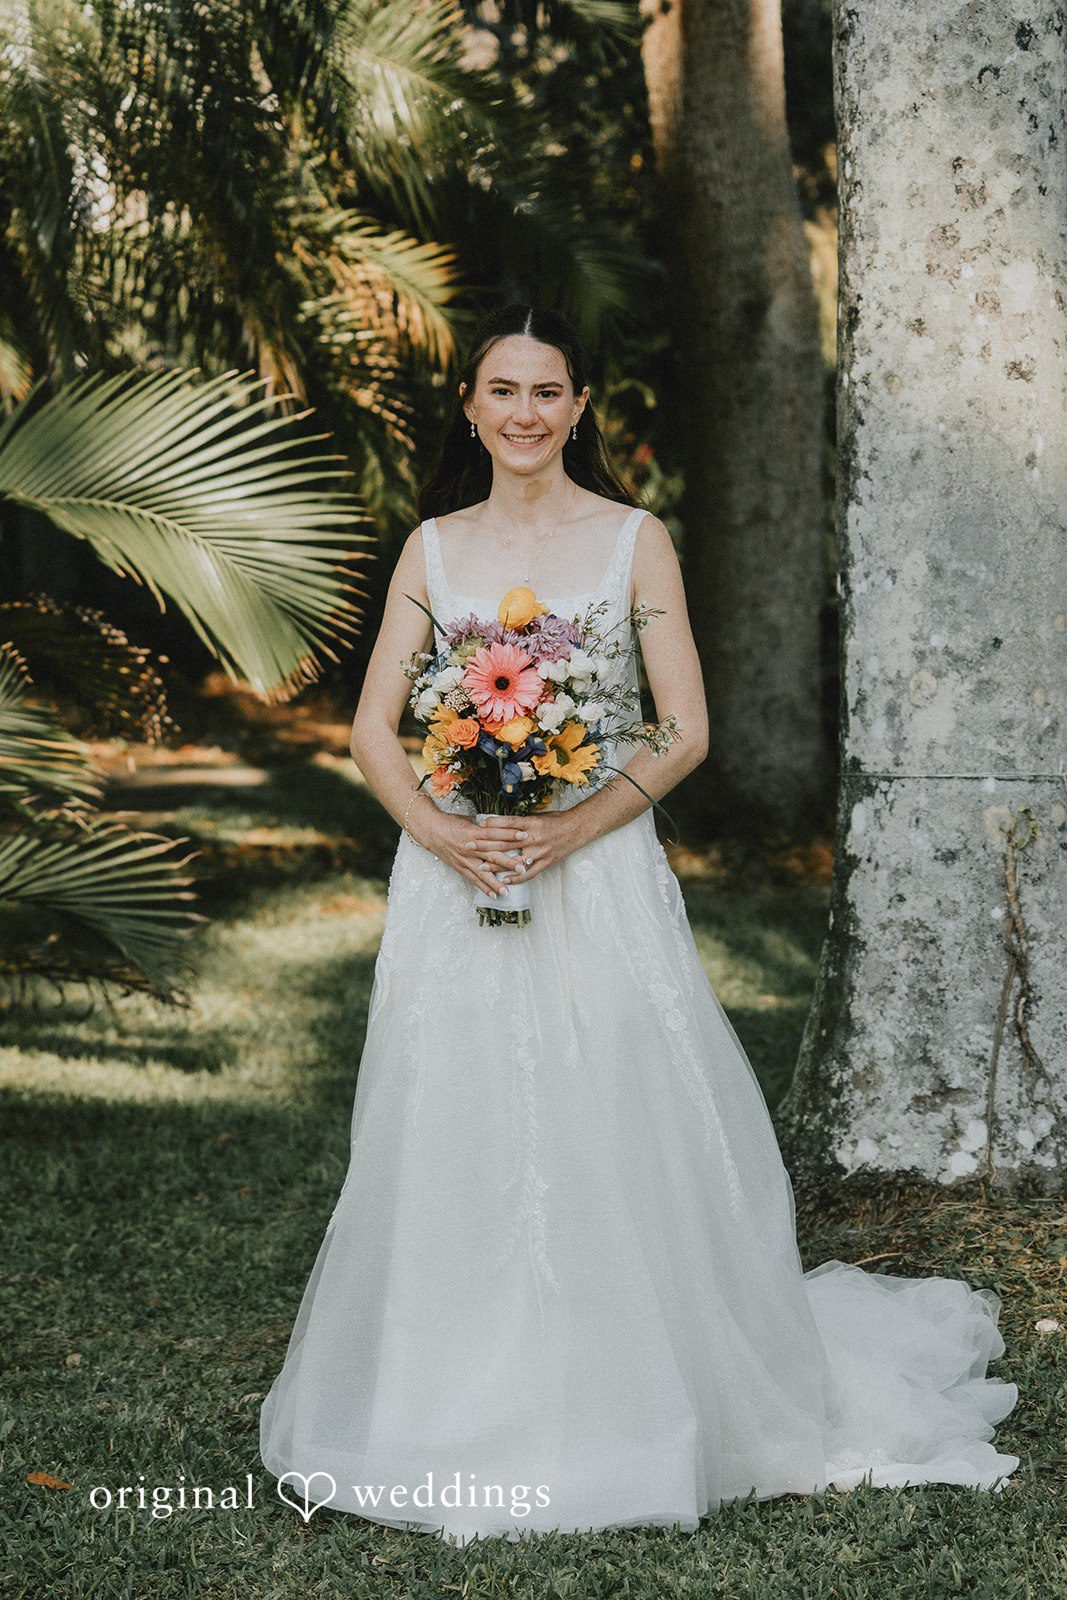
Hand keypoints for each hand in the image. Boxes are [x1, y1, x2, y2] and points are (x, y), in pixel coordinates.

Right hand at [420, 812, 533, 898]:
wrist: (430, 829)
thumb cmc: (451, 822)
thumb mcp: (470, 820)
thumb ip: (486, 826)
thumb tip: (503, 826)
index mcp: (474, 831)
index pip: (495, 833)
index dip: (510, 834)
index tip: (524, 836)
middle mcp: (470, 846)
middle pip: (492, 855)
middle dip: (508, 862)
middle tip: (524, 867)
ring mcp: (464, 858)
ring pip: (483, 872)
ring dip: (496, 882)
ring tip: (508, 890)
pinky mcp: (459, 867)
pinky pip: (473, 879)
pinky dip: (483, 888)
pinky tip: (493, 895)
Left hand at [467, 809, 587, 887]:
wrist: (578, 828)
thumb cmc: (556, 820)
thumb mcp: (537, 816)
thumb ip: (520, 822)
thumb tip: (498, 822)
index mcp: (531, 823)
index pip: (507, 823)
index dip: (492, 825)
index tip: (477, 825)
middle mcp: (534, 837)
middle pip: (505, 842)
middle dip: (486, 844)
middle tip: (469, 845)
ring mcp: (540, 851)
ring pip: (514, 860)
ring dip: (497, 864)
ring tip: (481, 866)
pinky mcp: (546, 862)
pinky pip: (529, 873)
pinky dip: (516, 878)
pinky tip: (504, 880)